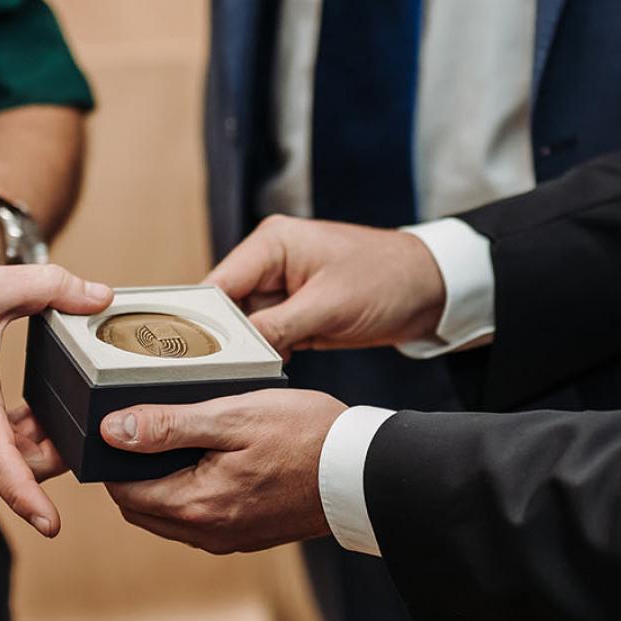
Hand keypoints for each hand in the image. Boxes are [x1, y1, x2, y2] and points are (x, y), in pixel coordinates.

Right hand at [0, 262, 110, 536]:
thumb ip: (50, 287)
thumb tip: (100, 296)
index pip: (1, 461)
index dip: (27, 497)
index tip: (51, 525)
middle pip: (12, 461)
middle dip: (48, 448)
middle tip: (70, 416)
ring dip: (19, 442)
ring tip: (39, 406)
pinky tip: (0, 406)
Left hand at [101, 389, 346, 553]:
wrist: (365, 471)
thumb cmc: (305, 435)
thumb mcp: (232, 416)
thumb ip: (169, 426)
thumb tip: (112, 431)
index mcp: (197, 505)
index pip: (124, 491)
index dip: (114, 458)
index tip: (122, 425)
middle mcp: (208, 533)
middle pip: (141, 507)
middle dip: (134, 472)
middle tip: (149, 427)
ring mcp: (230, 538)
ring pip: (169, 516)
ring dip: (163, 483)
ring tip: (180, 438)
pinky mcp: (249, 535)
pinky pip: (200, 519)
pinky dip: (191, 493)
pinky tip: (211, 459)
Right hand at [208, 215, 446, 355]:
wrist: (432, 289)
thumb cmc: (387, 279)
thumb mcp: (328, 306)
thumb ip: (278, 326)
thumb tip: (237, 352)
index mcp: (272, 243)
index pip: (219, 283)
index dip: (202, 319)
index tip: (189, 353)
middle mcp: (270, 263)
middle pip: (227, 306)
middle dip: (222, 339)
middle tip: (210, 372)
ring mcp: (283, 290)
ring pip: (245, 326)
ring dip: (244, 350)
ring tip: (235, 377)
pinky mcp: (297, 313)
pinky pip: (268, 337)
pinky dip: (265, 355)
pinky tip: (262, 373)